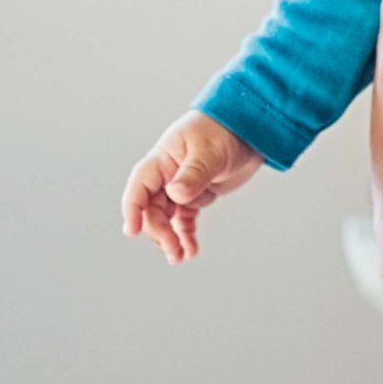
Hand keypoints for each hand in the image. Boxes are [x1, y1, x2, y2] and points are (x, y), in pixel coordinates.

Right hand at [120, 111, 263, 263]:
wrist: (250, 126)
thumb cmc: (224, 128)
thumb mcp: (209, 151)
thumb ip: (192, 174)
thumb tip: (175, 194)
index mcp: (163, 159)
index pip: (140, 186)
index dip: (133, 208)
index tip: (132, 230)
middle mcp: (168, 174)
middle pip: (152, 208)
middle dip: (159, 231)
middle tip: (172, 250)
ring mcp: (182, 186)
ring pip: (166, 218)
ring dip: (170, 238)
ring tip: (179, 257)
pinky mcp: (197, 195)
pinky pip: (185, 219)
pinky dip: (186, 235)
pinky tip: (190, 250)